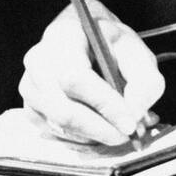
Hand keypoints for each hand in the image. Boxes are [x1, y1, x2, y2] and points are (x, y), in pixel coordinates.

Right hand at [19, 0, 165, 145]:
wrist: (85, 38)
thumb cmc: (109, 43)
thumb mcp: (137, 50)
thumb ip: (145, 80)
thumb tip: (135, 113)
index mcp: (63, 37)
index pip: (76, 77)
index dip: (104, 104)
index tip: (130, 123)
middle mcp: (38, 62)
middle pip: (64, 110)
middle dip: (102, 129)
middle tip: (129, 134)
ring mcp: (30, 88)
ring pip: (62, 127)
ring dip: (97, 135)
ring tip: (122, 126)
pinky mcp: (31, 109)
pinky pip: (58, 135)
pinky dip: (85, 138)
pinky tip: (103, 126)